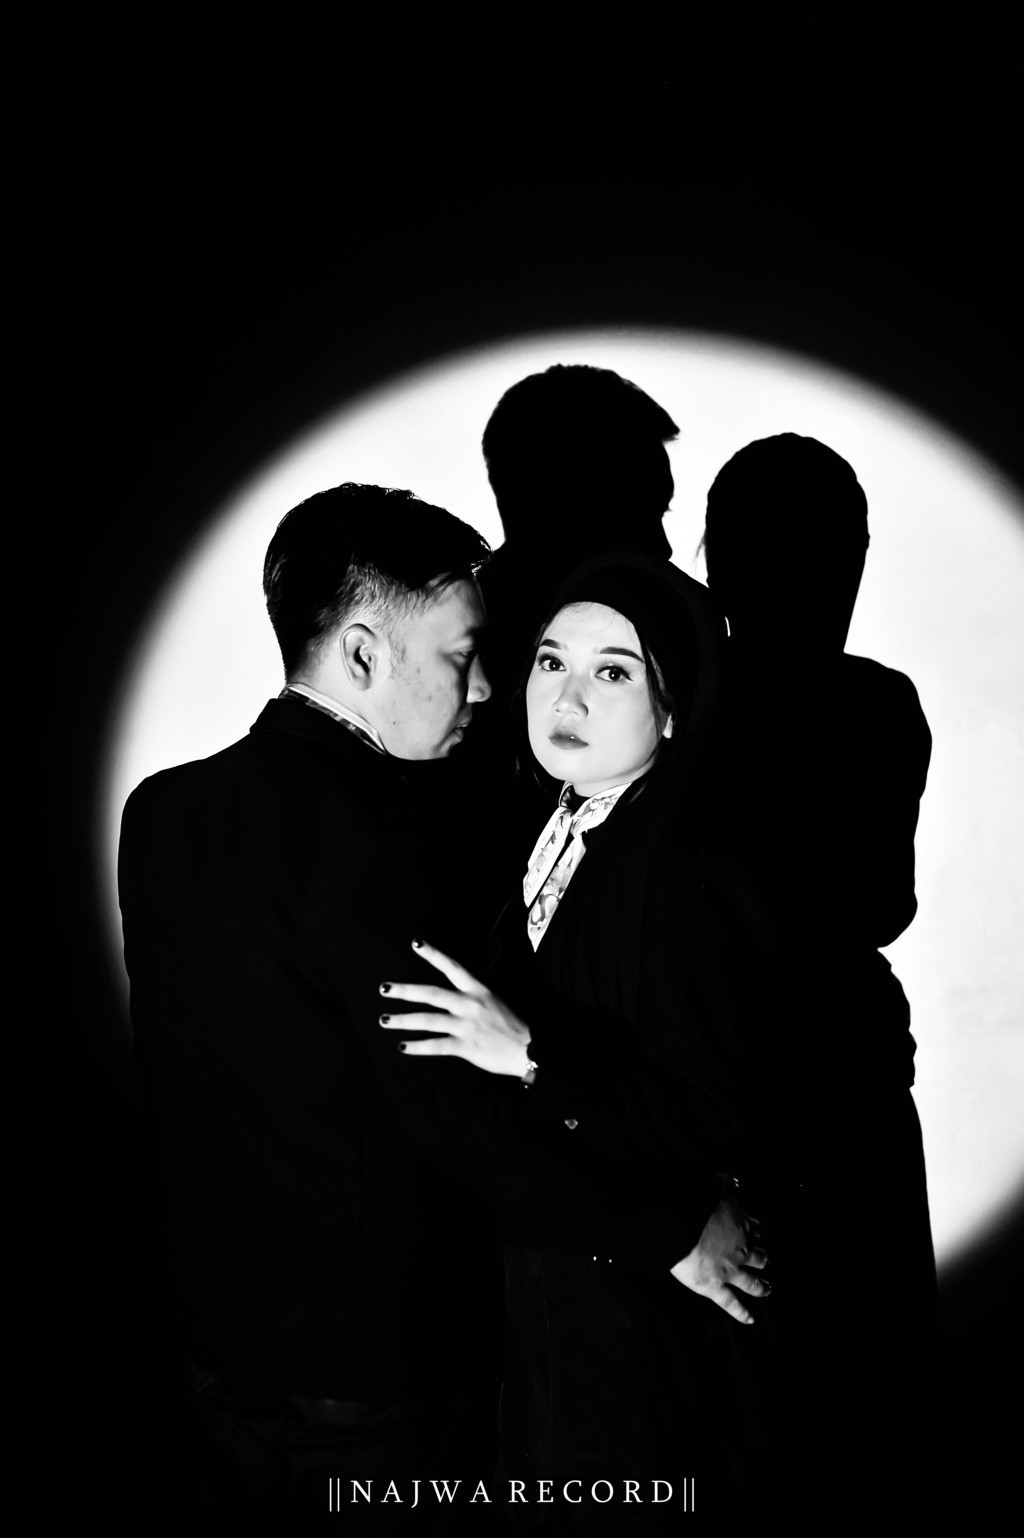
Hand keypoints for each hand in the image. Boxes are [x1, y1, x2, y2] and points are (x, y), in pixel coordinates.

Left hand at [379, 940, 532, 1077]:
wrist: (529, 1048)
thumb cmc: (512, 1024)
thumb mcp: (494, 1000)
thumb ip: (471, 995)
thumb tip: (450, 992)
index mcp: (478, 990)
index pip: (452, 967)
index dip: (433, 954)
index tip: (416, 943)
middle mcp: (469, 1005)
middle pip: (431, 993)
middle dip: (405, 990)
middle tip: (383, 988)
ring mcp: (466, 1026)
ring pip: (428, 1020)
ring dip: (403, 1020)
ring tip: (384, 1020)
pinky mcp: (465, 1047)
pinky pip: (436, 1046)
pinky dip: (418, 1047)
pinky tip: (402, 1047)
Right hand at [670, 1192, 768, 1324]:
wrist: (678, 1226)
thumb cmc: (693, 1204)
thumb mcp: (713, 1184)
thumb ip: (726, 1182)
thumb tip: (736, 1180)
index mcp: (741, 1225)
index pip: (755, 1228)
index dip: (755, 1230)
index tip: (755, 1231)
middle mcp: (741, 1250)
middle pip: (759, 1257)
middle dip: (763, 1260)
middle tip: (766, 1261)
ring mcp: (730, 1271)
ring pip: (753, 1283)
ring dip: (762, 1287)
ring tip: (767, 1289)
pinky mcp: (715, 1287)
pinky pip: (732, 1304)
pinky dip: (742, 1313)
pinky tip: (750, 1319)